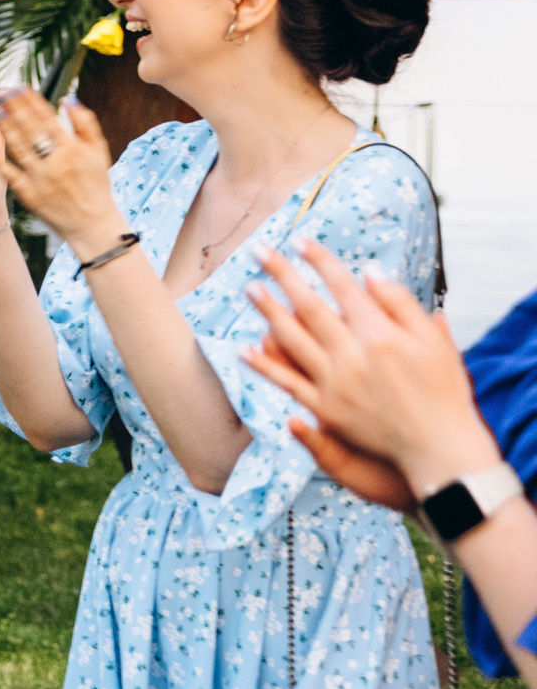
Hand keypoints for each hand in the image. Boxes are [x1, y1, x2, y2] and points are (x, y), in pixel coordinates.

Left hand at [0, 90, 125, 254]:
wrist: (92, 225)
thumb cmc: (96, 184)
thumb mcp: (99, 152)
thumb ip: (85, 124)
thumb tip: (67, 99)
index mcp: (73, 149)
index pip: (48, 119)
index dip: (31, 101)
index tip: (17, 86)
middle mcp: (56, 162)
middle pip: (31, 130)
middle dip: (14, 109)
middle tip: (0, 91)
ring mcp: (40, 179)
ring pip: (18, 149)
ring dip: (4, 129)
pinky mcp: (29, 195)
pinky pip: (10, 175)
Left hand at [240, 239, 498, 495]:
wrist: (439, 447)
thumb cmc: (443, 391)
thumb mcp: (435, 342)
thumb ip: (401, 305)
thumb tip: (368, 272)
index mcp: (381, 334)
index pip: (343, 288)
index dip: (320, 262)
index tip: (300, 241)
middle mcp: (352, 354)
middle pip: (310, 306)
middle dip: (283, 275)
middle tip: (259, 252)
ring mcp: (335, 382)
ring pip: (292, 339)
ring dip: (268, 312)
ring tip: (250, 288)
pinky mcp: (325, 408)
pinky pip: (287, 382)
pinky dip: (264, 365)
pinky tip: (245, 349)